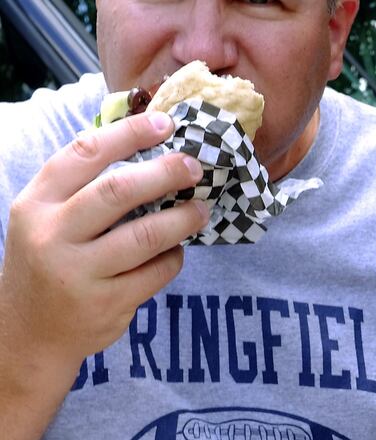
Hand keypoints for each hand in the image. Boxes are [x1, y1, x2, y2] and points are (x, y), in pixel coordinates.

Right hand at [0, 112, 208, 435]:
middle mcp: (52, 235)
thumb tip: (150, 149)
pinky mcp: (106, 304)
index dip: (130, 133)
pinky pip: (156, 271)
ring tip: (202, 210)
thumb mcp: (45, 220)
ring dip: (182, 218)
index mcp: (36, 204)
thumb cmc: (47, 262)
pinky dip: (174, 257)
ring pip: (146, 235)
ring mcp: (79, 273)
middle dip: (165, 173)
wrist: (24, 336)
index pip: (84, 154)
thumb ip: (82, 188)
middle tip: (195, 166)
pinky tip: (176, 250)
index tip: (166, 123)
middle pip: (119, 191)